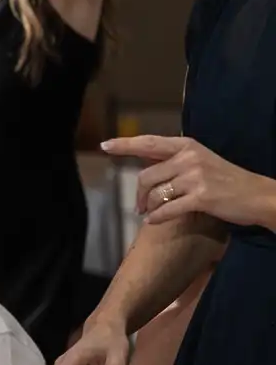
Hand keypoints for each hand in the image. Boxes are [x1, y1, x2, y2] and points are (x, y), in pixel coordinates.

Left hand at [105, 134, 275, 229]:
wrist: (259, 196)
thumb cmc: (228, 180)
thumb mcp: (201, 162)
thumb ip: (175, 162)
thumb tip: (146, 166)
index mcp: (187, 146)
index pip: (149, 143)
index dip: (125, 145)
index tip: (105, 146)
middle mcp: (189, 158)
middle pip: (146, 175)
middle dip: (139, 194)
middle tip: (138, 206)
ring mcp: (195, 177)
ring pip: (156, 193)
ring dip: (147, 206)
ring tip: (148, 213)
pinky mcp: (201, 197)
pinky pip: (167, 209)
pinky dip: (157, 217)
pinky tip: (154, 221)